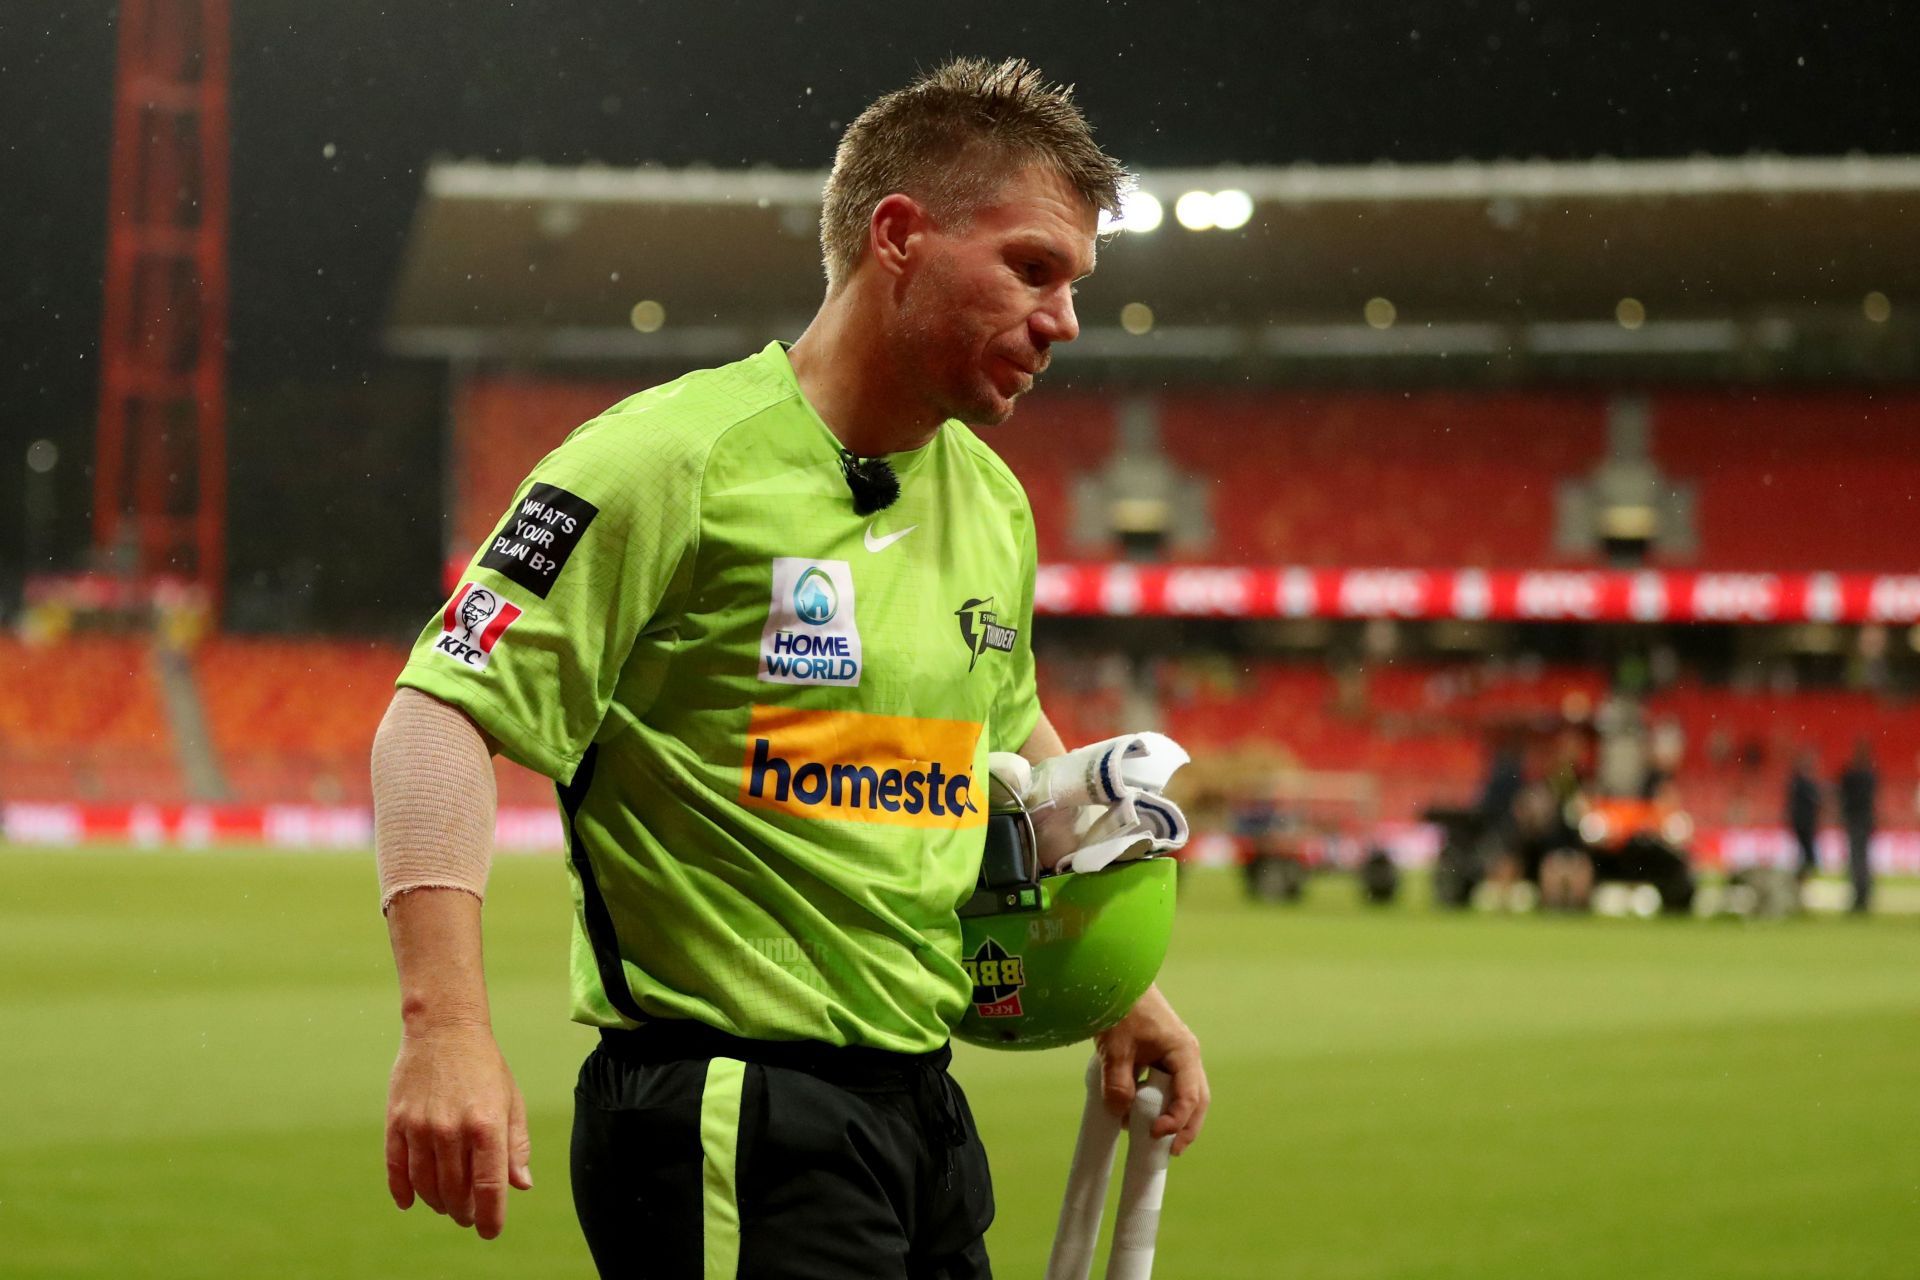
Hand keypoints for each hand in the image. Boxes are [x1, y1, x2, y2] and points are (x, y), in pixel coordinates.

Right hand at [384, 1020, 532, 1238]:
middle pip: (455, 1192)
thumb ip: (516, 1145)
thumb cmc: (485, 1067)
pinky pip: (396, 1169)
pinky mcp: (396, 1121)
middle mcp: (452, 1129)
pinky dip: (403, 1191)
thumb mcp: (511, 1100)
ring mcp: (420, 1126)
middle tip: (468, 1215)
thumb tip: (521, 1186)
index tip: (490, 1231)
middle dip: (464, 1211)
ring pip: (425, 1185)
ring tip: (447, 1206)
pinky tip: (411, 1202)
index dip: (491, 1216)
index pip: (490, 1186)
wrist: (443, 1028)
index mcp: (487, 1124)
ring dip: (437, 1203)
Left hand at [1093, 984, 1208, 1154]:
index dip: (1176, 1121)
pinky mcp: (1161, 1054)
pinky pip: (1168, 1085)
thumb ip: (1118, 1083)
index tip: (1154, 1135)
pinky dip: (1161, 1102)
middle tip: (1171, 1151)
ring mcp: (1175, 1055)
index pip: (1189, 1096)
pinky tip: (1143, 1114)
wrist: (1117, 977)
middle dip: (1186, 1127)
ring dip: (1175, 1116)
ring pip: (1185, 1093)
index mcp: (1183, 1052)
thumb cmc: (1122, 1008)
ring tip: (1159, 1139)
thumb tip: (1120, 1114)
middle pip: (1197, 1099)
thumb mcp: (1116, 1049)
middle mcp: (1186, 1055)